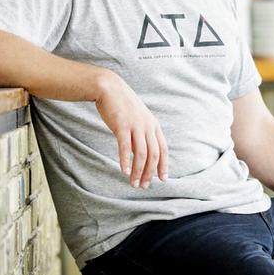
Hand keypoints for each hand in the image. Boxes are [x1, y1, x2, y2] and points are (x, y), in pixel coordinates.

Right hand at [95, 71, 168, 188]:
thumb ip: (141, 134)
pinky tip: (124, 171)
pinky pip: (125, 146)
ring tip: (133, 184)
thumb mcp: (137, 119)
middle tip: (144, 186)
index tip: (163, 179)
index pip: (163, 149)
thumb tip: (142, 153)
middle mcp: (147, 126)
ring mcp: (135, 125)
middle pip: (153, 154)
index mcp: (153, 125)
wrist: (109, 88)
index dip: (164, 165)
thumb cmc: (122, 105)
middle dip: (150, 173)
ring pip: (141, 154)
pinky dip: (126, 160)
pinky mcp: (122, 125)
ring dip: (138, 171)